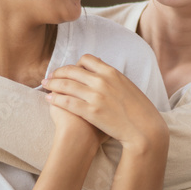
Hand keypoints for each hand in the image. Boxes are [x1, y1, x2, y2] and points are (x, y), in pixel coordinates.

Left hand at [43, 55, 167, 152]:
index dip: (75, 64)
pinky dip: (56, 98)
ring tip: (45, 86)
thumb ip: (114, 79)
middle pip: (72, 70)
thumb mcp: (128, 87)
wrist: (145, 130)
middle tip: (50, 77)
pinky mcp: (91, 111)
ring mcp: (96, 96)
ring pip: (66, 84)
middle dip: (58, 72)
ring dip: (52, 84)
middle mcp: (102, 81)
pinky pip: (67, 101)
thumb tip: (105, 74)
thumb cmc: (140, 111)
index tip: (69, 70)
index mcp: (112, 73)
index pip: (87, 59)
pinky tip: (49, 99)